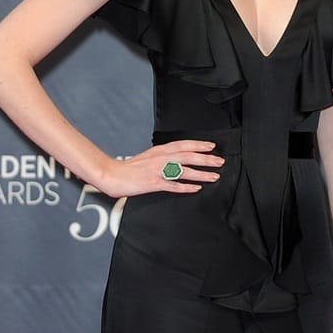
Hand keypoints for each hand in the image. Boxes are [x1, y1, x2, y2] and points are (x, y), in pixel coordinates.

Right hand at [97, 140, 223, 197]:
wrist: (112, 175)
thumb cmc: (131, 168)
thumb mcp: (149, 156)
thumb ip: (164, 156)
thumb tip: (180, 157)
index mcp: (159, 151)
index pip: (183, 145)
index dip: (198, 145)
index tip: (212, 146)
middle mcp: (160, 158)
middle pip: (187, 156)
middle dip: (206, 159)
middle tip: (220, 161)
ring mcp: (157, 171)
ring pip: (183, 170)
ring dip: (200, 173)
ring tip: (214, 176)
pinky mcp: (153, 183)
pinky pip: (172, 185)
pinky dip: (185, 187)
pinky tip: (196, 188)